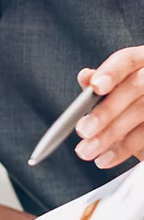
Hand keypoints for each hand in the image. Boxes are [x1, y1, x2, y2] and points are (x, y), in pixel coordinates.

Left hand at [74, 49, 143, 167]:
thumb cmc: (130, 98)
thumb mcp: (117, 87)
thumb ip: (102, 82)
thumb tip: (85, 76)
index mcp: (142, 61)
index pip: (127, 60)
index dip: (111, 73)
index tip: (95, 88)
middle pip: (134, 89)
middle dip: (106, 111)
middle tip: (82, 130)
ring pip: (141, 114)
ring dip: (110, 135)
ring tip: (86, 151)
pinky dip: (123, 149)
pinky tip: (105, 159)